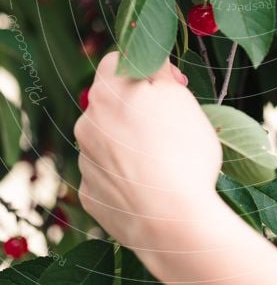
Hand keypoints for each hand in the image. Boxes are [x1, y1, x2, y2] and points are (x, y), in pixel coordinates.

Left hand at [74, 53, 221, 255]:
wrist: (172, 223)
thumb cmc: (182, 153)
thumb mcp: (181, 97)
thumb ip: (159, 71)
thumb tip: (151, 66)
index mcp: (107, 93)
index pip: (118, 60)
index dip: (149, 67)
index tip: (175, 85)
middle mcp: (87, 123)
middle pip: (113, 102)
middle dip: (139, 107)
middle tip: (173, 123)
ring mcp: (86, 161)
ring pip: (110, 139)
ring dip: (131, 141)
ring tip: (164, 160)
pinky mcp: (90, 194)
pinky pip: (109, 174)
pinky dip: (127, 173)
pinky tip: (151, 184)